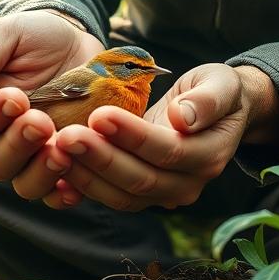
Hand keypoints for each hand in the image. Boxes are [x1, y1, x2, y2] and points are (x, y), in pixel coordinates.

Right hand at [0, 11, 103, 199]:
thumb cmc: (35, 36)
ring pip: (25, 183)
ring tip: (61, 151)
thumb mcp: (9, 35)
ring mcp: (34, 155)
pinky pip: (58, 193)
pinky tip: (76, 184)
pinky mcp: (66, 162)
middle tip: (42, 123)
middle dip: (18, 146)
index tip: (16, 98)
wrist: (77, 42)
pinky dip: (64, 194)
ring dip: (41, 173)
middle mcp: (1, 139)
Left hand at [41, 63, 277, 211]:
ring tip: (56, 147)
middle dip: (101, 158)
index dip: (133, 136)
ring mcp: (164, 193)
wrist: (218, 111)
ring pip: (121, 195)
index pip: (167, 151)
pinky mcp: (143, 194)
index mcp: (210, 155)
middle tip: (66, 135)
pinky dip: (83, 183)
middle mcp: (188, 183)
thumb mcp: (222, 84)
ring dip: (86, 174)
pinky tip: (58, 164)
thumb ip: (208, 100)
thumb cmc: (218, 91)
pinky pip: (110, 195)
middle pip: (140, 179)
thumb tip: (184, 117)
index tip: (100, 114)